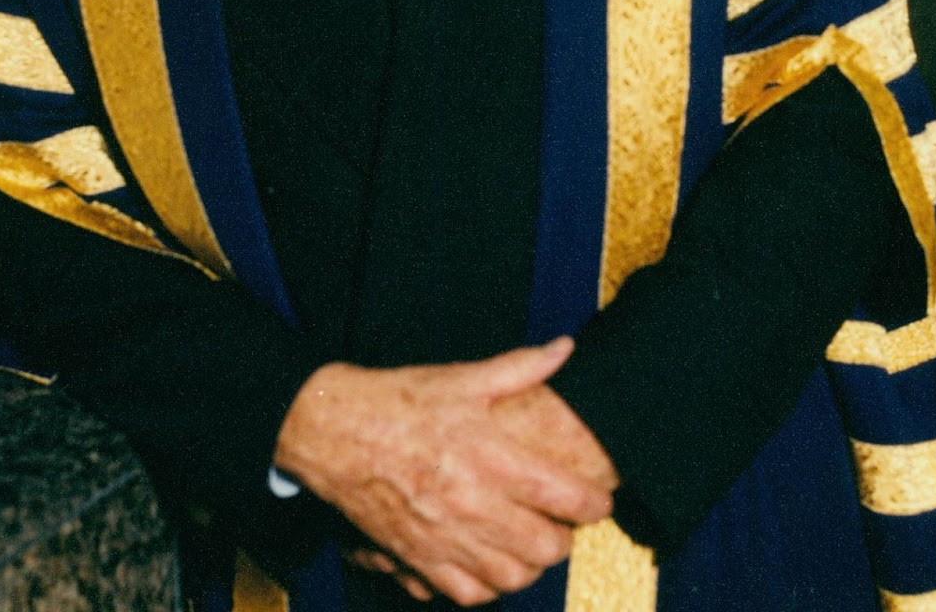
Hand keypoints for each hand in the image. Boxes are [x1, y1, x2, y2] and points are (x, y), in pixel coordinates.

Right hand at [273, 338, 612, 605]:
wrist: (336, 432)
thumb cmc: (402, 401)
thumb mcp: (463, 377)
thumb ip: (520, 368)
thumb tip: (564, 348)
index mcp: (489, 456)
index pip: (563, 497)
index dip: (594, 504)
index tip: (599, 499)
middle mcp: (472, 504)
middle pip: (545, 547)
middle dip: (565, 537)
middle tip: (562, 519)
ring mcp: (445, 537)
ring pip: (512, 577)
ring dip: (531, 564)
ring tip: (531, 541)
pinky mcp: (420, 558)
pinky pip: (469, 593)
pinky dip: (489, 585)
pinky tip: (492, 561)